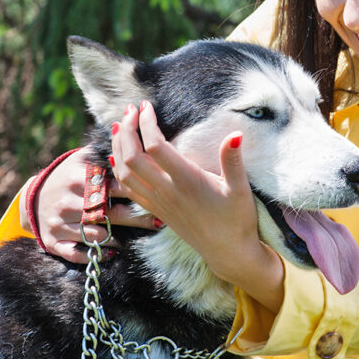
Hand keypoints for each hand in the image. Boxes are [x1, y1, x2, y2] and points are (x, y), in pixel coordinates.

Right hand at [19, 146, 156, 262]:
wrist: (31, 199)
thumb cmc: (66, 177)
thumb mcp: (79, 160)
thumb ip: (103, 152)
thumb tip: (129, 134)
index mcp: (78, 179)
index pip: (111, 185)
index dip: (135, 189)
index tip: (156, 192)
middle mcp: (68, 201)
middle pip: (108, 213)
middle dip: (136, 218)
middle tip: (159, 220)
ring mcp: (59, 223)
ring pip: (95, 235)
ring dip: (119, 237)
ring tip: (142, 237)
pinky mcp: (53, 241)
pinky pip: (77, 253)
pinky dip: (95, 254)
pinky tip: (114, 252)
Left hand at [111, 101, 284, 311]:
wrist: (228, 252)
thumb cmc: (237, 219)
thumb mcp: (241, 188)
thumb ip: (233, 160)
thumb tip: (236, 134)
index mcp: (187, 181)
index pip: (156, 147)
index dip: (146, 123)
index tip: (147, 106)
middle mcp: (168, 191)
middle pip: (132, 157)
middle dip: (126, 130)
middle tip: (130, 109)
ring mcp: (159, 203)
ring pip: (124, 173)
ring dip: (117, 148)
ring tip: (120, 126)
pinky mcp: (157, 211)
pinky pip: (128, 189)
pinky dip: (118, 169)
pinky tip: (118, 156)